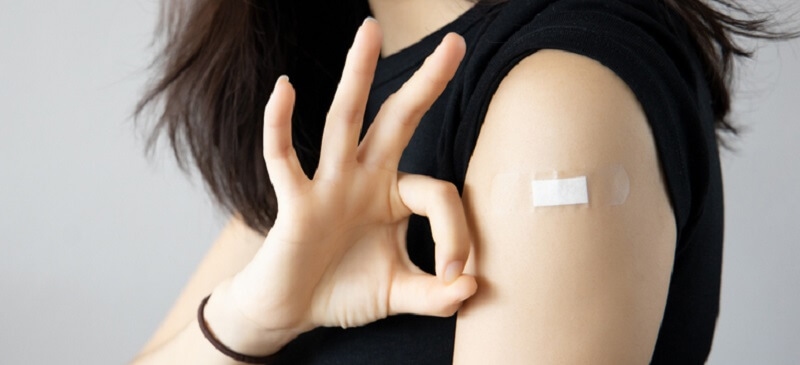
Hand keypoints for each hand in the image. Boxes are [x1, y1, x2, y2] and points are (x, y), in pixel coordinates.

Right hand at [228, 18, 476, 341]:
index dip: (456, 236)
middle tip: (455, 41)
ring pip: (344, 121)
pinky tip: (284, 87)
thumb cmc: (343, 292)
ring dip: (358, 76)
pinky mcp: (295, 203)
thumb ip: (435, 295)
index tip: (455, 279)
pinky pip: (283, 158)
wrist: (291, 311)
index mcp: (393, 195)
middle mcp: (363, 178)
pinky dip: (279, 124)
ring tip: (370, 30)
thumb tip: (472, 292)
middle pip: (397, 119)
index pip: (440, 194)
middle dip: (426, 82)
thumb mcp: (399, 293)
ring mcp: (328, 185)